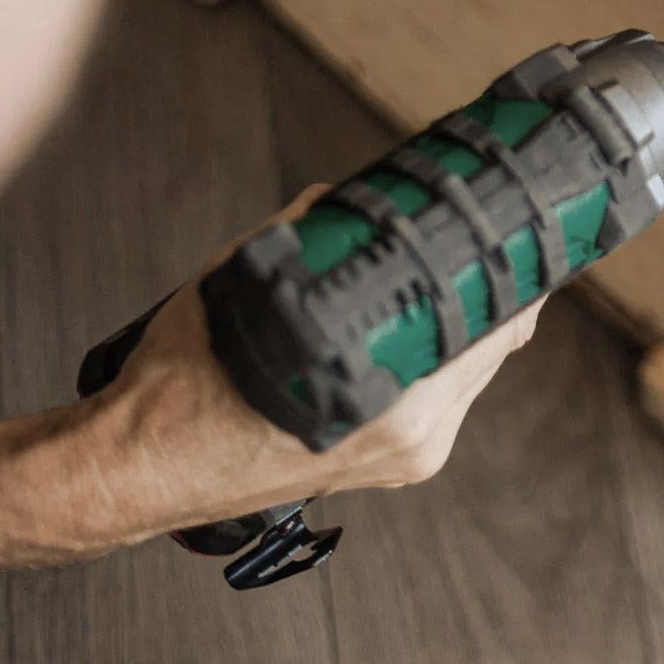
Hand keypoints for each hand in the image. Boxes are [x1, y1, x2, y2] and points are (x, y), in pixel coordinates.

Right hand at [105, 186, 543, 528]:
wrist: (138, 465)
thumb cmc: (184, 383)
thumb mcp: (251, 282)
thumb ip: (308, 233)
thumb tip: (342, 197)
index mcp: (396, 402)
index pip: (498, 327)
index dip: (520, 273)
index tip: (525, 232)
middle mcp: (412, 437)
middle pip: (494, 349)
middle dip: (497, 291)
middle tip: (496, 238)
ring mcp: (403, 458)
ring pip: (470, 376)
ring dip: (468, 326)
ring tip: (460, 274)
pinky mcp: (388, 467)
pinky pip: (438, 399)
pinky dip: (437, 358)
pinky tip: (423, 325)